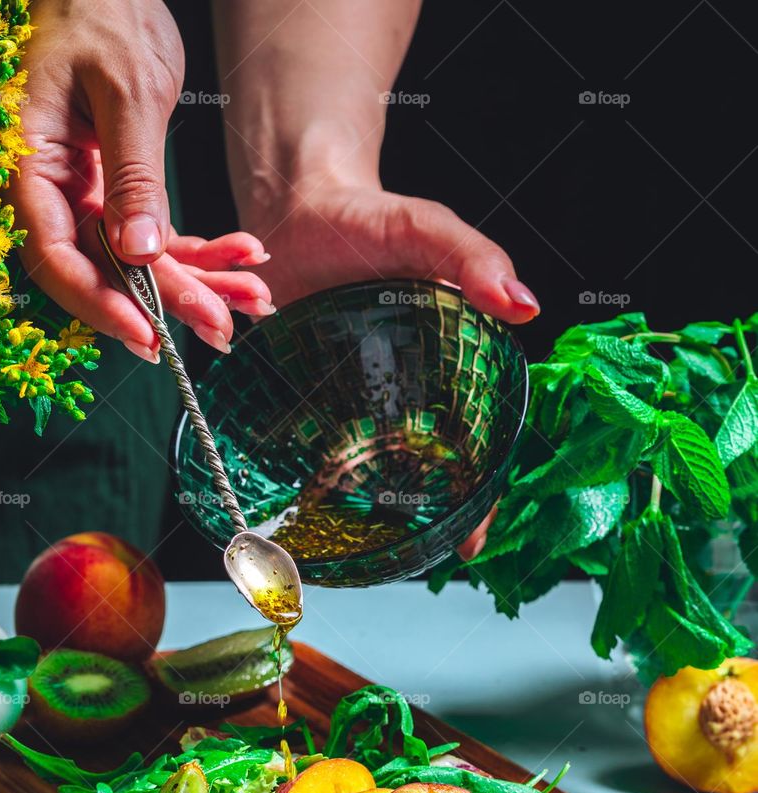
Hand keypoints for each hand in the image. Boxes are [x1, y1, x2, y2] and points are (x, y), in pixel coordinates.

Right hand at [11, 0, 273, 357]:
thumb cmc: (103, 16)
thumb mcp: (127, 90)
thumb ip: (133, 174)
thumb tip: (140, 253)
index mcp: (32, 166)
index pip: (56, 257)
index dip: (99, 302)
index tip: (146, 332)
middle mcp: (56, 192)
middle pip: (105, 271)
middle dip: (169, 303)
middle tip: (222, 330)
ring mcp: (88, 197)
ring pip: (140, 263)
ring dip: (199, 284)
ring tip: (253, 299)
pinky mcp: (121, 194)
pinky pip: (160, 237)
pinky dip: (204, 250)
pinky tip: (244, 255)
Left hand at [247, 181, 529, 556]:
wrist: (293, 211)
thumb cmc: (368, 219)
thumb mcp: (425, 228)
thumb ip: (471, 257)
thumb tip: (525, 305)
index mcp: (454, 356)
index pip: (481, 433)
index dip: (484, 487)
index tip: (477, 537)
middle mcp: (413, 386)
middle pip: (436, 462)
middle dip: (442, 512)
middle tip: (439, 553)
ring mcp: (363, 396)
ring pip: (383, 466)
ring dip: (385, 510)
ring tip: (385, 550)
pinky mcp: (316, 396)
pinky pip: (327, 448)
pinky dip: (330, 482)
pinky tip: (325, 513)